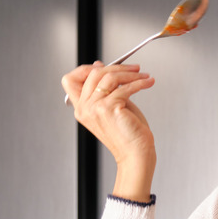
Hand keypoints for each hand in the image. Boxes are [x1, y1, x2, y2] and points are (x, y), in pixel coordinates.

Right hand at [61, 61, 156, 200]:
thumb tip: (101, 66)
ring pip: (109, 77)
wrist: (136, 154)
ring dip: (131, 74)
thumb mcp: (113, 106)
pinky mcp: (109, 108)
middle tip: (134, 69)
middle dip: (117, 67)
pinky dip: (139, 83)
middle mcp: (84, 108)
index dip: (86, 69)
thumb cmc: (128, 134)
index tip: (104, 65)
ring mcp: (95, 108)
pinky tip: (147, 83)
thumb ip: (106, 88)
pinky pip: (125, 87)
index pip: (70, 80)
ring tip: (143, 77)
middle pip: (94, 73)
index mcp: (81, 109)